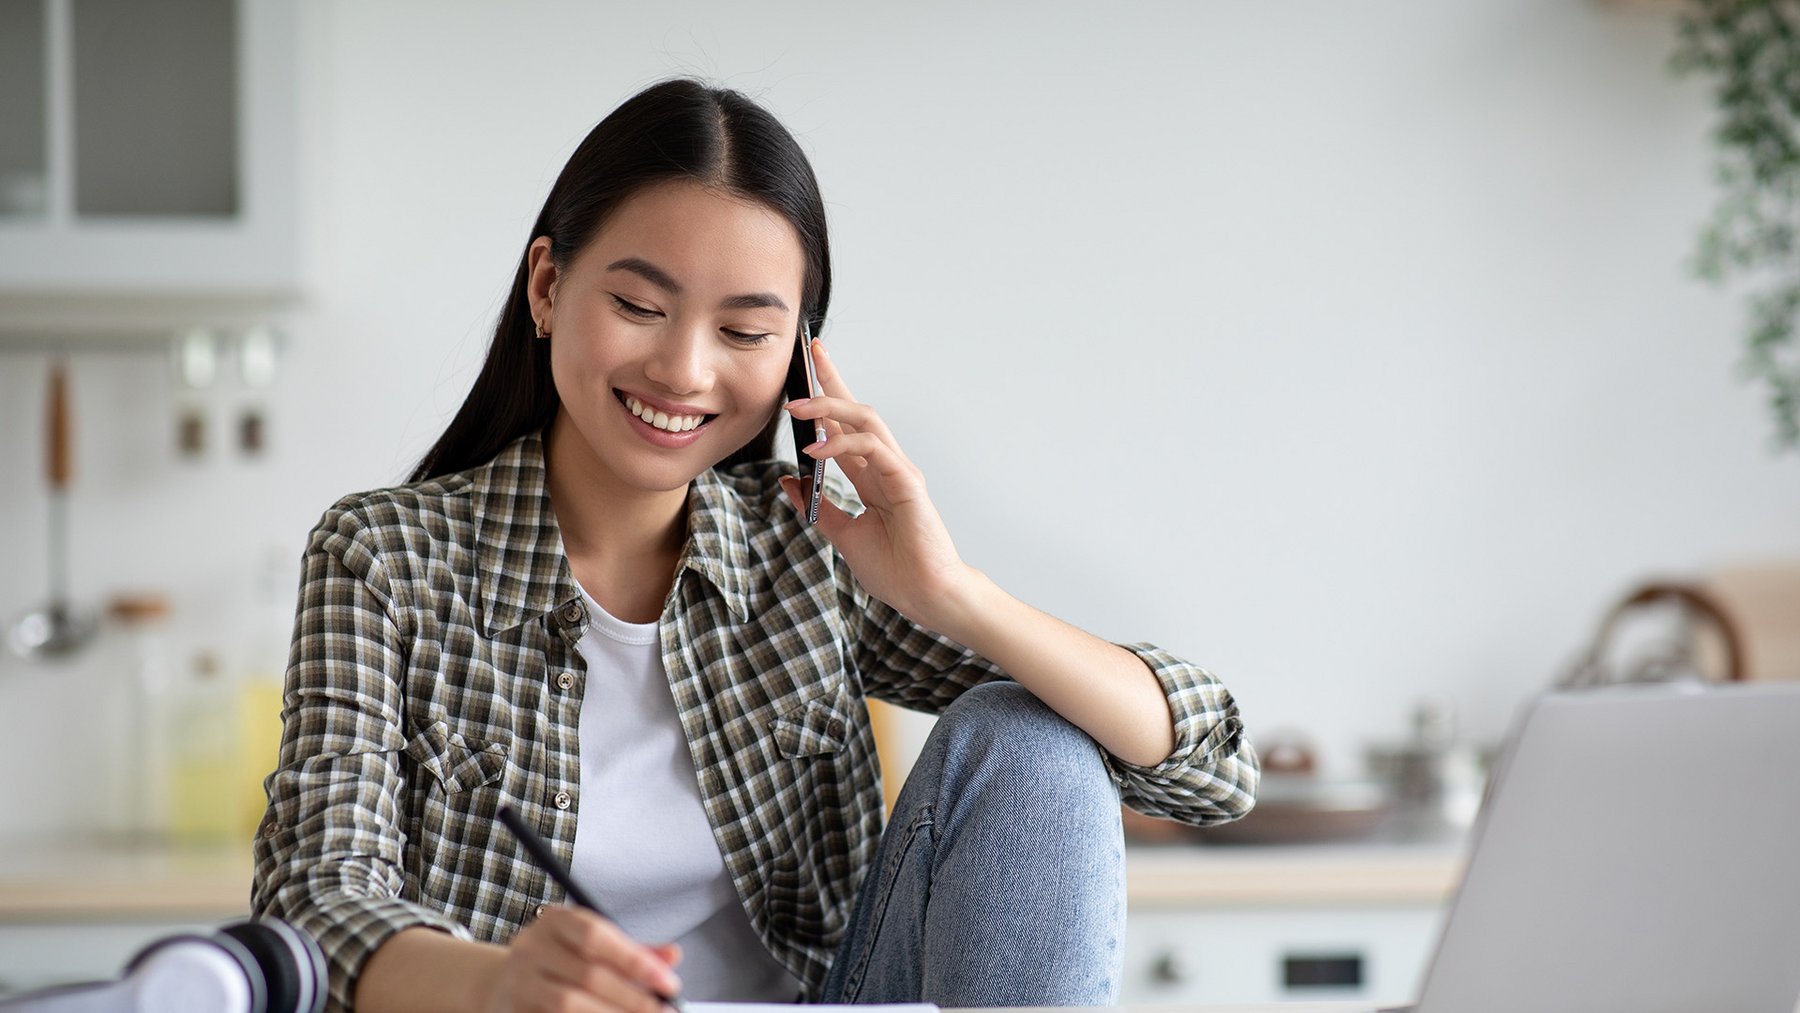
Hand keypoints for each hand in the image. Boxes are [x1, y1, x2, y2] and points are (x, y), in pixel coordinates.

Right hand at [483, 906, 681, 1012]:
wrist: (503, 984)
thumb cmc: (558, 960)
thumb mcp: (591, 946)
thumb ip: (631, 951)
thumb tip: (672, 956)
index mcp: (555, 920)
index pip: (597, 935)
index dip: (635, 960)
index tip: (668, 981)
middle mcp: (531, 946)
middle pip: (588, 974)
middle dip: (631, 997)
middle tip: (661, 1010)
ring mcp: (518, 980)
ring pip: (569, 1003)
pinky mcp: (513, 1010)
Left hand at [780, 338, 972, 633]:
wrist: (925, 595)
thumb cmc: (895, 570)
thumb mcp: (843, 535)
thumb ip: (818, 508)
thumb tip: (790, 481)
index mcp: (872, 477)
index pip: (845, 426)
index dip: (828, 396)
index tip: (808, 368)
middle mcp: (886, 467)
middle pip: (858, 410)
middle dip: (834, 380)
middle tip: (810, 354)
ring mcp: (900, 471)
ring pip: (867, 421)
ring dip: (832, 408)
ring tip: (798, 408)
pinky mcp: (908, 482)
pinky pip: (874, 449)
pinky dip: (844, 443)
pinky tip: (817, 450)